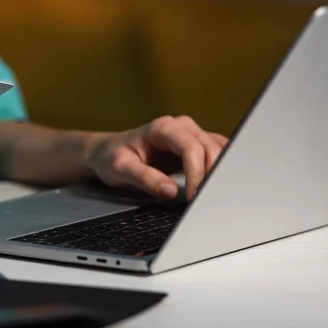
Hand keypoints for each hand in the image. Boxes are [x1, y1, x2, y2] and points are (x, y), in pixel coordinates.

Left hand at [87, 115, 227, 200]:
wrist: (107, 152)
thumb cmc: (111, 157)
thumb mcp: (121, 169)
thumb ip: (145, 178)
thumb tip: (171, 191)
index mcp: (163, 128)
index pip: (191, 148)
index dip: (196, 173)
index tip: (193, 196)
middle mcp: (180, 127)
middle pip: (210, 148)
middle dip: (210, 175)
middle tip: (204, 200)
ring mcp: (190, 134)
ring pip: (218, 150)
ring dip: (219, 172)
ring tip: (212, 195)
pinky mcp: (194, 145)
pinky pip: (216, 153)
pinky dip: (220, 169)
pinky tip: (217, 185)